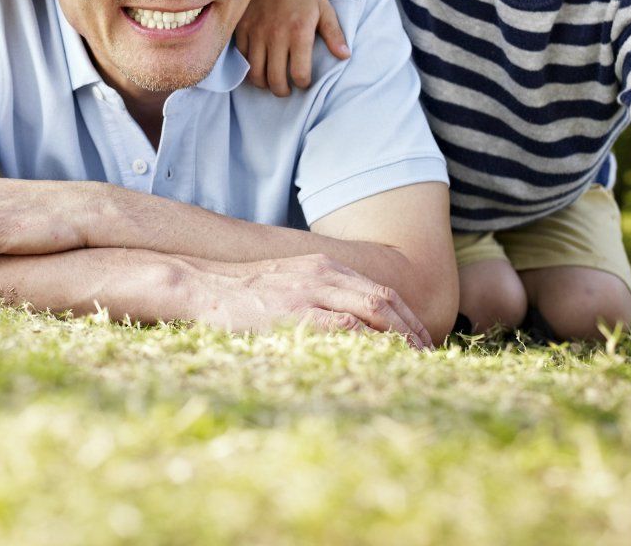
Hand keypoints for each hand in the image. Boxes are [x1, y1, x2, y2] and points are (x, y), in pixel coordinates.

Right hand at [189, 254, 432, 344]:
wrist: (202, 285)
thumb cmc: (240, 293)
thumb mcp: (286, 283)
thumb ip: (315, 295)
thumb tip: (343, 325)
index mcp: (324, 266)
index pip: (379, 291)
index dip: (406, 317)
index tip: (420, 341)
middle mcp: (324, 273)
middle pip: (385, 299)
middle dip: (412, 330)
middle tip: (429, 356)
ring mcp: (311, 291)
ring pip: (374, 310)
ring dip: (400, 338)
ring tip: (415, 363)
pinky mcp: (296, 312)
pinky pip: (345, 326)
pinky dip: (370, 342)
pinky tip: (383, 359)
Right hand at [235, 0, 349, 93]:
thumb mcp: (322, 8)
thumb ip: (334, 34)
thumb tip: (345, 56)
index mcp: (299, 32)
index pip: (299, 74)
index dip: (302, 84)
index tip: (304, 81)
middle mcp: (276, 36)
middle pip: (275, 80)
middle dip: (282, 91)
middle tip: (286, 89)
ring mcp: (256, 33)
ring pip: (255, 73)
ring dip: (263, 83)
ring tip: (270, 81)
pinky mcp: (241, 28)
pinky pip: (242, 57)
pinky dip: (248, 67)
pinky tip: (257, 65)